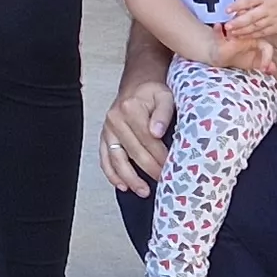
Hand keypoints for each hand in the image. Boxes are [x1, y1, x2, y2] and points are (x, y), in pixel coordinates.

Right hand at [100, 78, 173, 193]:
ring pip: (117, 159)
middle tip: (163, 182)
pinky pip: (105, 159)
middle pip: (134, 151)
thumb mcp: (164, 96)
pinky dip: (113, 174)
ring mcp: (107, 129)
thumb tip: (157, 131)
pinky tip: (122, 185)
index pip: (148, 139)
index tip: (172, 169)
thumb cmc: (152, 92)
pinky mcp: (104, 137)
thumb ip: (163, 112)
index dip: (161, 156)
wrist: (136, 85)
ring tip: (143, 191)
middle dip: (150, 170)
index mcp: (131, 108)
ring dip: (130, 178)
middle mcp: (115, 119)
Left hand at [221, 0, 276, 41]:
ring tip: (232, 33)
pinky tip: (244, 36)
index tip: (227, 9)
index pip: (248, 1)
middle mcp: (268, 8)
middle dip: (238, 22)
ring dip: (243, 31)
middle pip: (251, 16)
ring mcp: (273, 19)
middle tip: (227, 26)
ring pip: (256, 27)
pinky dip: (254, 35)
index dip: (237, 6)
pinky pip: (264, 32)